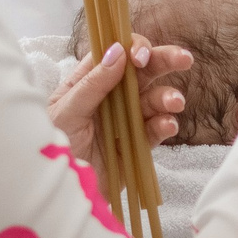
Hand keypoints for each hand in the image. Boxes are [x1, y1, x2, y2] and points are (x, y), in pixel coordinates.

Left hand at [47, 35, 191, 158]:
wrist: (60, 188)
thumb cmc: (53, 146)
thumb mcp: (66, 111)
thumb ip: (93, 83)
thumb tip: (118, 51)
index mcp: (89, 81)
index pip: (116, 54)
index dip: (133, 48)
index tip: (141, 56)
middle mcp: (111, 96)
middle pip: (142, 72)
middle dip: (164, 62)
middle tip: (184, 59)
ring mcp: (125, 120)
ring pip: (153, 100)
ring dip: (167, 97)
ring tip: (175, 103)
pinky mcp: (136, 145)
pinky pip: (155, 131)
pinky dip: (165, 125)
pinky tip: (168, 124)